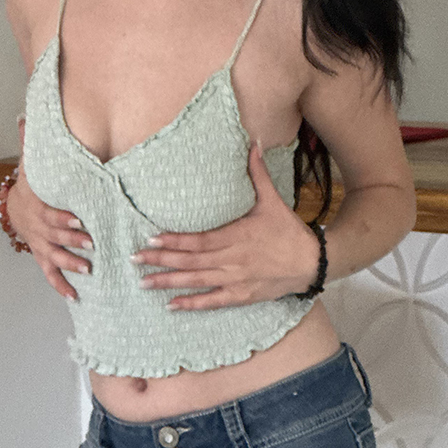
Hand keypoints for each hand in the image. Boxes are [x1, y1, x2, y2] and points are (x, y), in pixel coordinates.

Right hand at [9, 123, 91, 301]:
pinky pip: (50, 273)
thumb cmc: (32, 184)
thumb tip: (24, 117)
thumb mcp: (30, 163)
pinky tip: (75, 296)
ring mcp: (40, 244)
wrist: (16, 207)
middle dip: (72, 241)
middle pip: (55, 236)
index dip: (63, 218)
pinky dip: (60, 285)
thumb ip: (30, 144)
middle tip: (92, 245)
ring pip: (54, 256)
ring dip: (70, 264)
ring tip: (88, 270)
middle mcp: (38, 228)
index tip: (80, 220)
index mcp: (37, 205)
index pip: (50, 213)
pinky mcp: (43, 256)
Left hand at [131, 143, 321, 310]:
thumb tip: (254, 143)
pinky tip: (172, 305)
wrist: (311, 263)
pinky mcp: (241, 295)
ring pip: (197, 281)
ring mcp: (236, 280)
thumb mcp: (272, 200)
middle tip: (135, 259)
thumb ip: (258, 173)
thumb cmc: (288, 231)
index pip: (199, 241)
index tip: (151, 238)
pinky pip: (213, 300)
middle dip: (161, 260)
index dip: (174, 240)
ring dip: (169, 283)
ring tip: (143, 283)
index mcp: (237, 236)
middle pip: (191, 262)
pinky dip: (192, 303)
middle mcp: (233, 260)